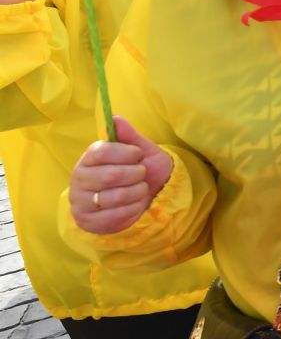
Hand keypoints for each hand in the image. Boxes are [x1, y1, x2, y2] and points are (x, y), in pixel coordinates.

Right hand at [69, 117, 171, 235]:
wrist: (143, 198)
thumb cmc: (139, 170)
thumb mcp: (140, 151)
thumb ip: (129, 136)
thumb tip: (115, 118)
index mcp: (89, 157)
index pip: (101, 152)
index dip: (125, 153)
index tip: (138, 154)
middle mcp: (79, 178)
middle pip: (109, 176)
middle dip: (135, 174)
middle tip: (141, 173)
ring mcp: (80, 201)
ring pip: (114, 197)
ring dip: (137, 192)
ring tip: (141, 188)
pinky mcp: (86, 220)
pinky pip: (115, 216)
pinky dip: (133, 209)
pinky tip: (136, 203)